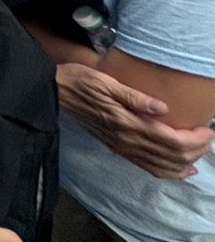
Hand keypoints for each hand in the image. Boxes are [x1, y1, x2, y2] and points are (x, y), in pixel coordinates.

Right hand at [57, 63, 214, 177]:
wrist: (52, 92)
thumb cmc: (78, 81)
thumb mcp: (105, 80)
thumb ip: (133, 96)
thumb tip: (163, 108)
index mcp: (125, 122)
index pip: (170, 139)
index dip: (194, 138)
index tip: (208, 129)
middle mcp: (125, 139)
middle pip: (171, 155)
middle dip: (196, 150)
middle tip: (208, 137)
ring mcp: (121, 146)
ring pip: (162, 166)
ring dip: (185, 163)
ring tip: (200, 154)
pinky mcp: (116, 148)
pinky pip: (147, 167)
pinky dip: (168, 172)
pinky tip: (180, 169)